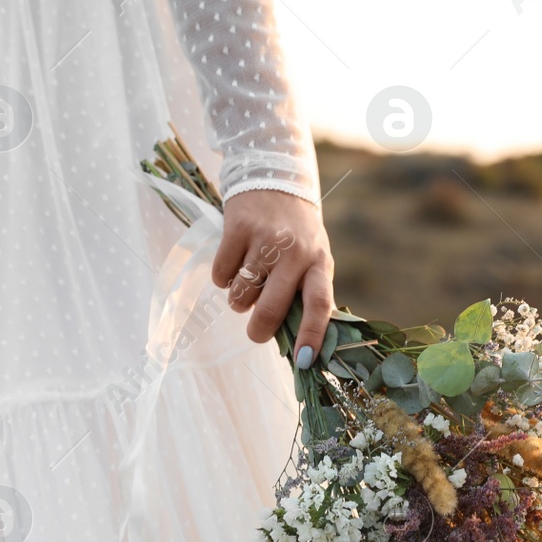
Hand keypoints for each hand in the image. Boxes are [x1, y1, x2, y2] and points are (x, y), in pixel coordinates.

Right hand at [211, 189, 333, 368]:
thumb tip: (295, 344)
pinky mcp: (239, 227)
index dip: (313, 336)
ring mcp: (266, 239)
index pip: (321, 304)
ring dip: (238, 298)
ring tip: (248, 280)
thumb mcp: (312, 257)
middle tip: (255, 333)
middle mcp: (295, 251)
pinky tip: (234, 261)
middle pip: (270, 308)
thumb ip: (306, 293)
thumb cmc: (296, 233)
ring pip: (240, 295)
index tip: (304, 362)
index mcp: (319, 262)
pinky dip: (223, 277)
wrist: (274, 179)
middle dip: (258, 330)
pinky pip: (221, 275)